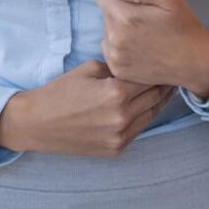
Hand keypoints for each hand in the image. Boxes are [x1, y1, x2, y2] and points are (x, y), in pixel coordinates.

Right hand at [0, 59, 173, 156]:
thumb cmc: (61, 91)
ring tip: (164, 87)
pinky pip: (139, 130)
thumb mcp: (90, 69)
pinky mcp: (115, 149)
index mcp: (116, 92)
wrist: (38, 123)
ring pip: (151, 115)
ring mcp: (119, 136)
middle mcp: (122, 117)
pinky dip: (145, 116)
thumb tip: (138, 64)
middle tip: (170, 72)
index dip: (157, 67)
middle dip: (163, 83)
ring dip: (158, 101)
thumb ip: (118, 67)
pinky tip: (147, 105)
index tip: (164, 59)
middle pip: (155, 96)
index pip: (148, 77)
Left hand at [95, 0, 208, 97]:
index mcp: (126, 17)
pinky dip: (121, 48)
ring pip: (107, 31)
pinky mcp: (118, 70)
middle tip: (146, 20)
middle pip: (105, 13)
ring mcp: (115, 57)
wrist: (195, 62)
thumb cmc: (184, 28)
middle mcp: (115, 38)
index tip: (134, 2)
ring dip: (120, 30)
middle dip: (121, 12)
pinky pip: (109, 49)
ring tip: (145, 36)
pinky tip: (141, 49)